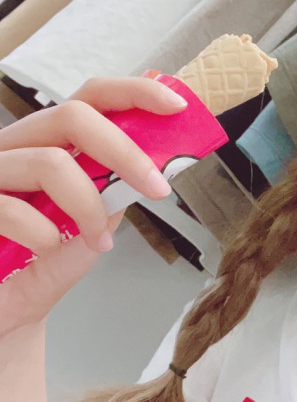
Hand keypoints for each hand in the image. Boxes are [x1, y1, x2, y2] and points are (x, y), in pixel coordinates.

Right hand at [0, 77, 187, 334]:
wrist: (5, 307)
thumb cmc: (41, 263)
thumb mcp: (90, 222)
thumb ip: (112, 190)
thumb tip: (152, 164)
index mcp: (47, 144)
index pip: (89, 99)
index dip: (134, 93)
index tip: (176, 107)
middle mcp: (14, 147)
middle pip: (73, 115)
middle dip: (126, 152)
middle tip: (157, 188)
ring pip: (50, 163)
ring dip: (89, 208)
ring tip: (98, 241)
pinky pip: (13, 209)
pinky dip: (45, 237)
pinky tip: (44, 251)